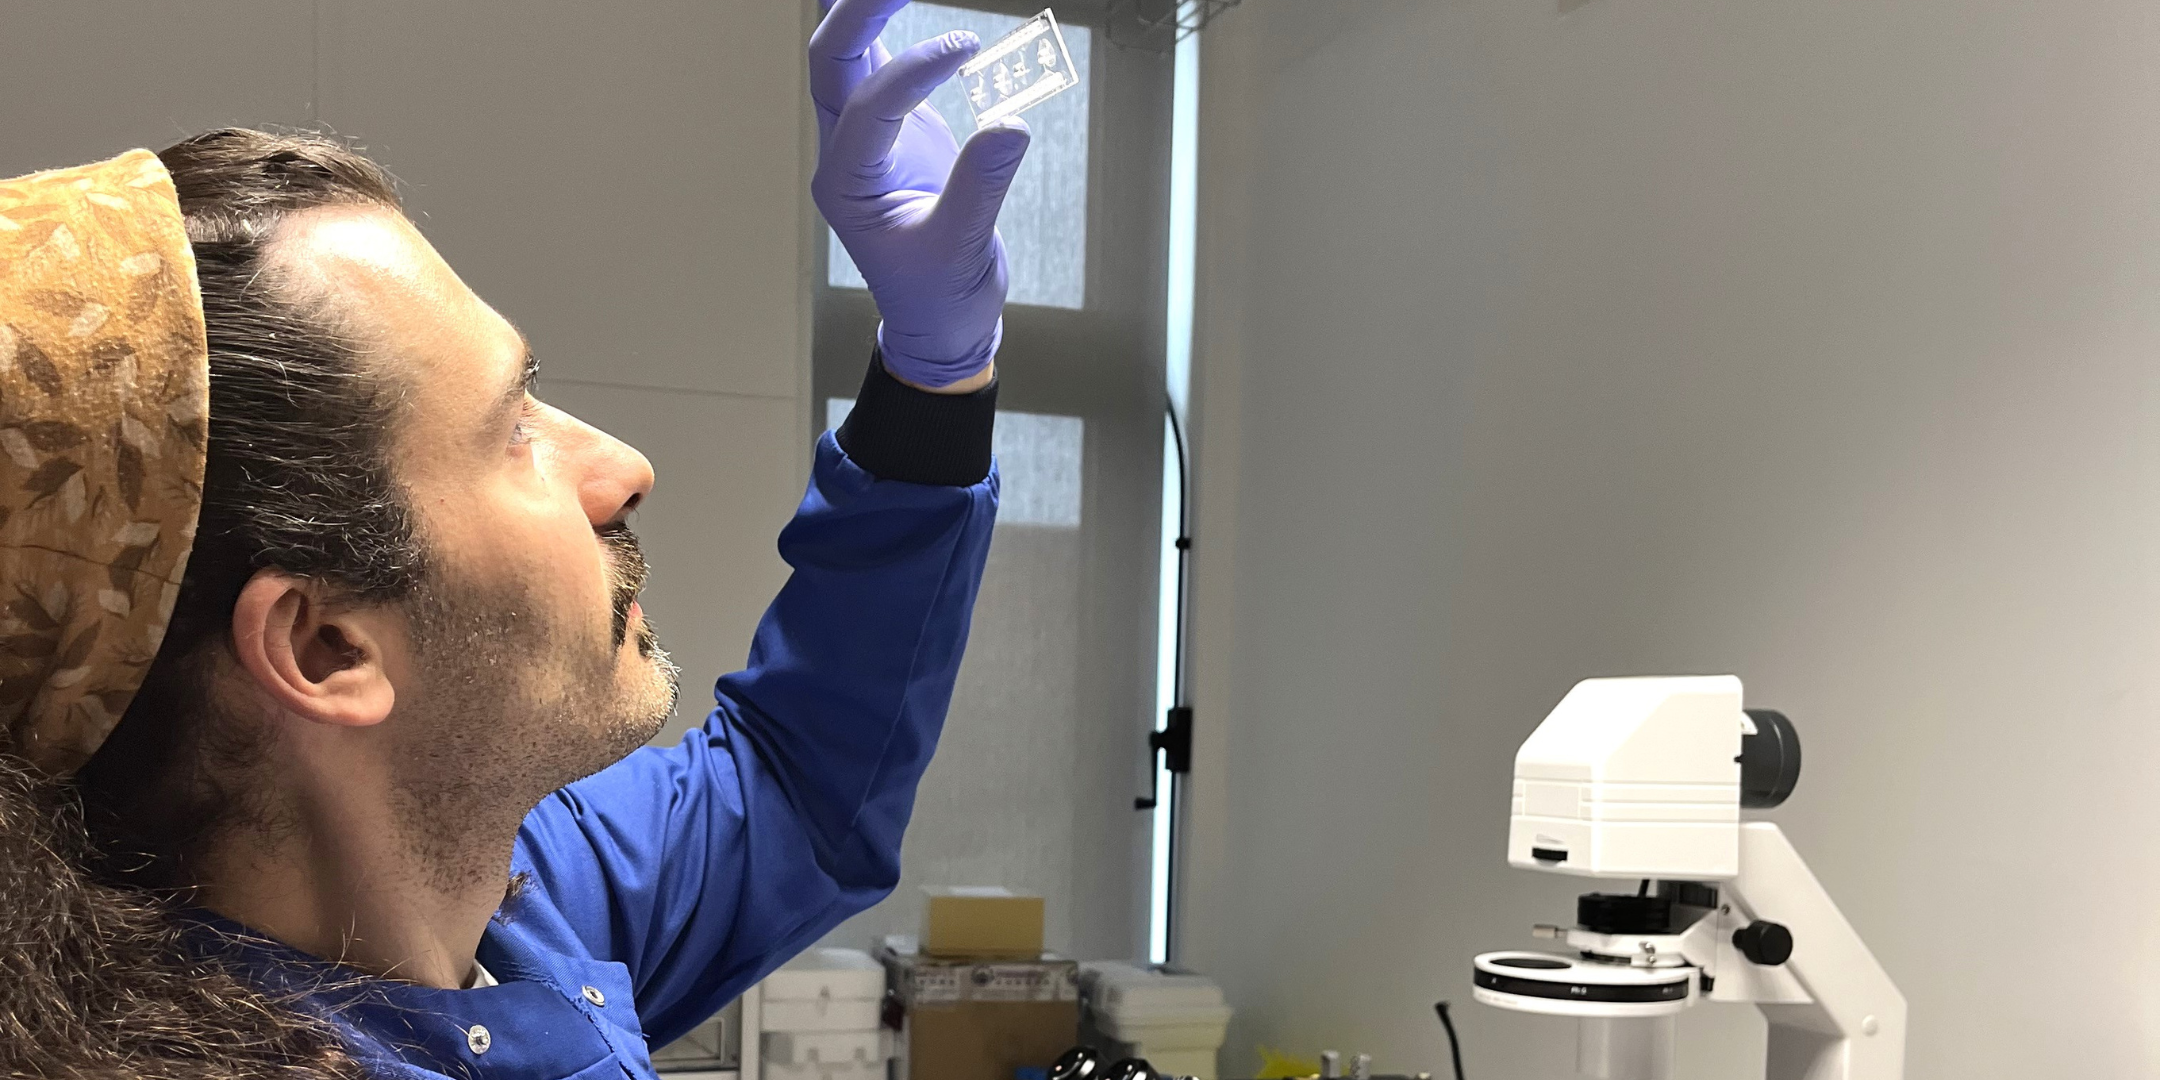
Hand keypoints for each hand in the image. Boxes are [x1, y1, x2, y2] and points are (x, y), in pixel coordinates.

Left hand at [809, 0, 1031, 390]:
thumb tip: (1010, 125)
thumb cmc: (942, 296)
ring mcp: (864, 138)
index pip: (869, 108)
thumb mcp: (963, 250)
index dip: (912, 72)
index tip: (964, 50)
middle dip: (860, 14)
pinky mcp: (894, 129)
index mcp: (847, 186)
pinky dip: (887, 28)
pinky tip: (901, 5)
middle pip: (832, 62)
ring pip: (845, 55)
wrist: (939, 319)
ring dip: (866, 13)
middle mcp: (844, 154)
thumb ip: (981, 187)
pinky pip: (877, 65)